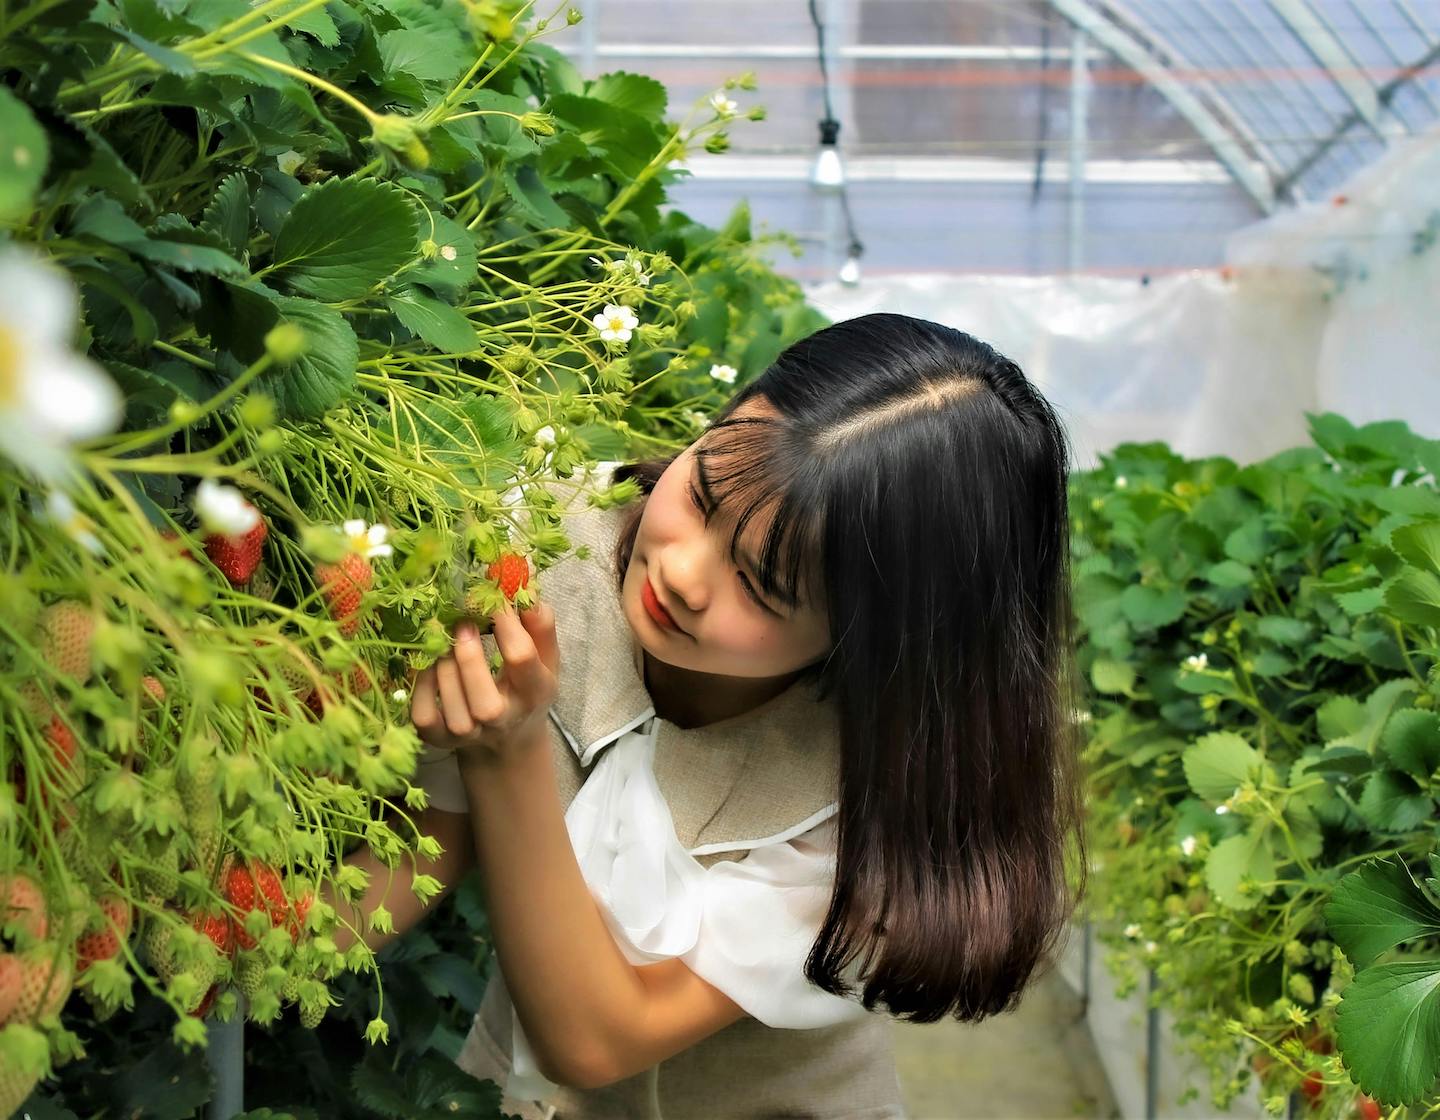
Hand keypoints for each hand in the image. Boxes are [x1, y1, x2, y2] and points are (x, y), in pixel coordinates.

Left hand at [411, 601, 559, 765]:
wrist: (508, 738)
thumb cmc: (526, 686)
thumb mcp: (545, 657)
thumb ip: (539, 623)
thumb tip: (521, 582)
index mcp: (535, 693)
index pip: (522, 658)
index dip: (505, 622)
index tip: (492, 596)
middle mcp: (504, 720)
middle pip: (485, 704)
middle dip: (469, 658)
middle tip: (462, 624)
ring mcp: (470, 735)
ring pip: (452, 708)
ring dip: (444, 667)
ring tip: (445, 641)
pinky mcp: (440, 739)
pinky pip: (424, 716)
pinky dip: (422, 687)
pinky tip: (429, 665)